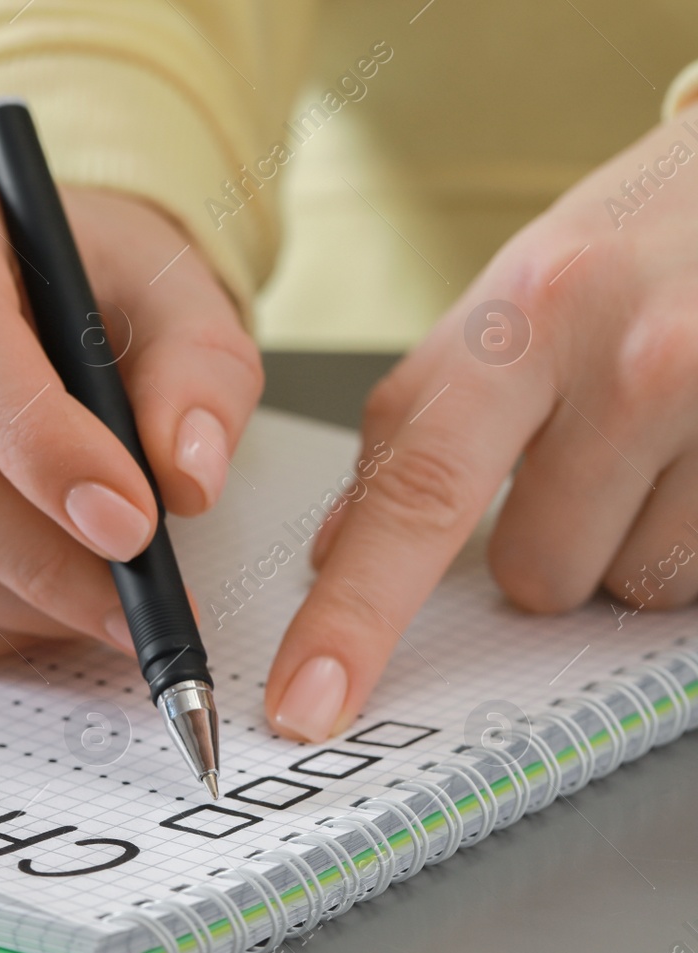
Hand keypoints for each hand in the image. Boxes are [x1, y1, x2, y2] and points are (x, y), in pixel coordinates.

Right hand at [0, 160, 261, 659]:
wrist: (45, 301)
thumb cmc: (104, 296)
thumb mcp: (184, 303)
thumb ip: (201, 378)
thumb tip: (185, 479)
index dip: (37, 444)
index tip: (132, 524)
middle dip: (27, 548)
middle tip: (131, 597)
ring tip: (91, 603)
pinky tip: (27, 607)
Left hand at [267, 103, 697, 742]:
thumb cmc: (643, 244)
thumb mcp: (514, 300)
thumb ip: (419, 425)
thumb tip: (334, 552)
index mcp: (522, 317)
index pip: (413, 493)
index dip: (352, 614)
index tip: (306, 697)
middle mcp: (628, 360)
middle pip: (534, 575)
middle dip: (545, 547)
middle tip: (584, 459)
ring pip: (634, 587)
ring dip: (633, 545)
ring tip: (661, 445)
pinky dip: (693, 531)